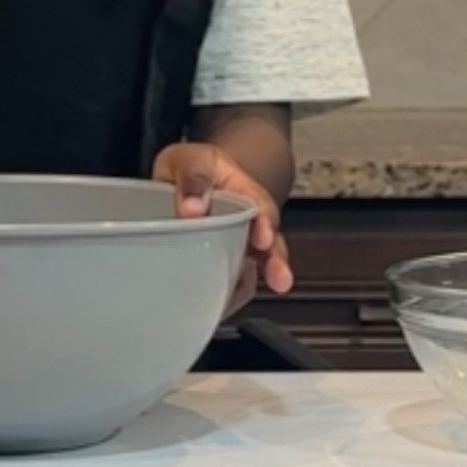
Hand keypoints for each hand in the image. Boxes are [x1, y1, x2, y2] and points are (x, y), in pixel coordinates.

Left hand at [152, 143, 293, 303]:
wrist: (188, 179)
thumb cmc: (193, 168)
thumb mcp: (189, 160)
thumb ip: (193, 178)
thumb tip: (191, 209)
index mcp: (244, 191)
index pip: (261, 207)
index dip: (265, 224)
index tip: (263, 238)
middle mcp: (249, 222)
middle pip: (270, 244)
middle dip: (275, 263)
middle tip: (279, 279)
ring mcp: (239, 246)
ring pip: (253, 269)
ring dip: (248, 286)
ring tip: (236, 301)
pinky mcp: (224, 265)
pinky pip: (231, 284)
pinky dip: (226, 297)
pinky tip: (216, 306)